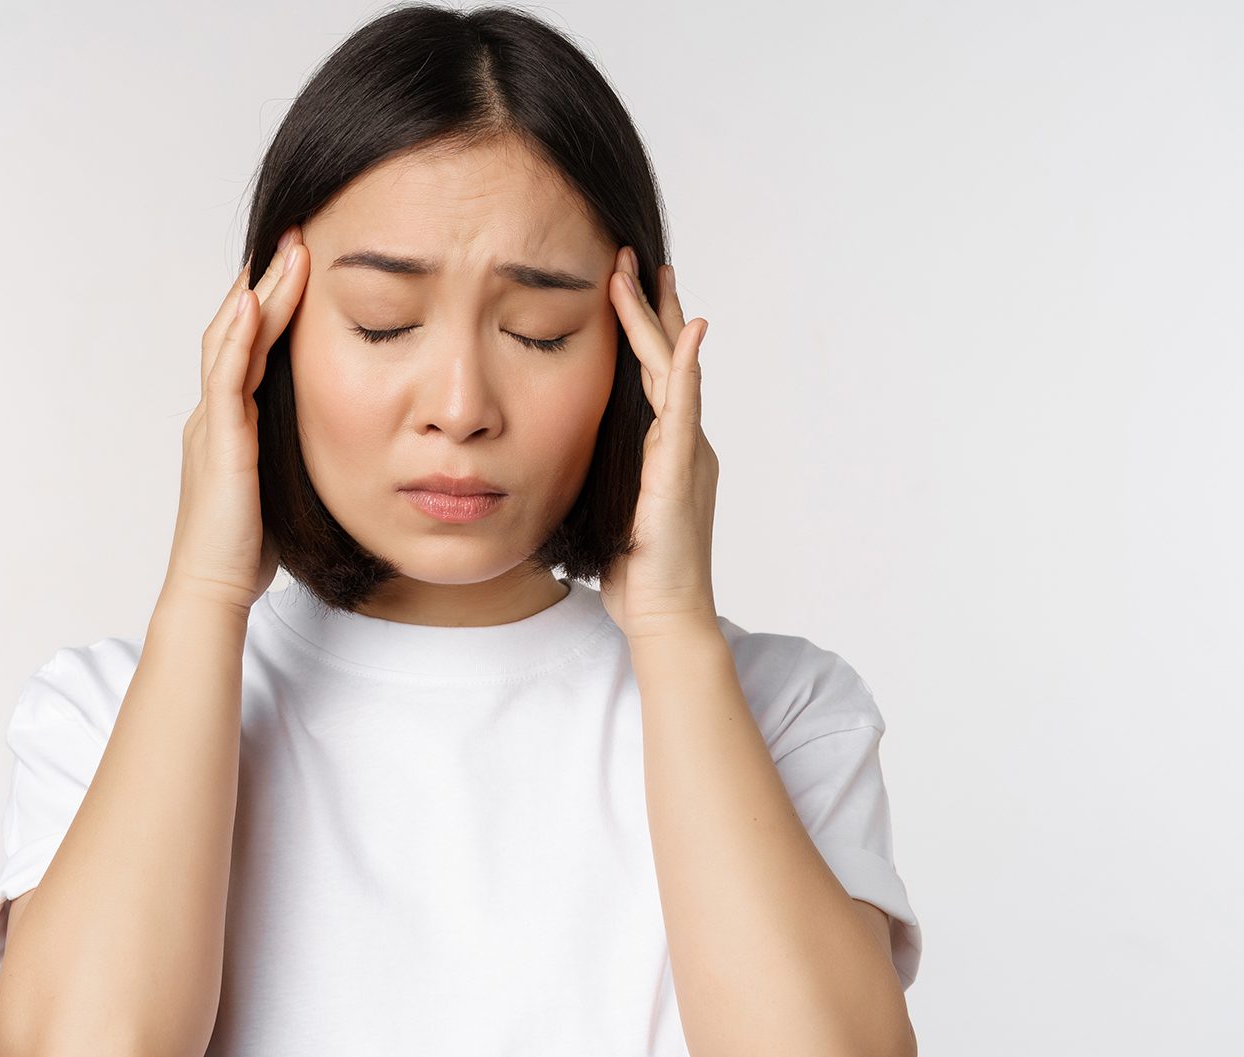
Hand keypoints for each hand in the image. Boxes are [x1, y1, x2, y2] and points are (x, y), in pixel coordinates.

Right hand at [161, 226, 309, 612]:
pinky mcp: (218, 443)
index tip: (300, 265)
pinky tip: (257, 302)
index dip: (273, 303)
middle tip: (296, 235)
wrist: (212, 591)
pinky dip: (240, 336)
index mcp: (228, 424)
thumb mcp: (279, 487)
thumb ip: (292, 454)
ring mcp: (211, 425)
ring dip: (260, 292)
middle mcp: (213, 415)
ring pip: (231, 340)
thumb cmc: (245, 552)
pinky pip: (227, 377)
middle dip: (268, 280)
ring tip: (287, 251)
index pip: (249, 348)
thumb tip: (334, 440)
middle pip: (237, 329)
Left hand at [597, 246, 719, 640]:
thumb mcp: (601, 504)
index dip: (636, 329)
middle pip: (664, 357)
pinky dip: (688, 365)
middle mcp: (682, 440)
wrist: (663, 614)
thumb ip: (593, 471)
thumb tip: (553, 452)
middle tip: (634, 256)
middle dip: (650, 306)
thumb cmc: (631, 572)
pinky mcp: (683, 467)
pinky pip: (687, 406)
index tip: (620, 285)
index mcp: (663, 448)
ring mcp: (687, 450)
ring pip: (673, 368)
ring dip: (658, 318)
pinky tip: (690, 330)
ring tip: (647, 272)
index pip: (648, 374)